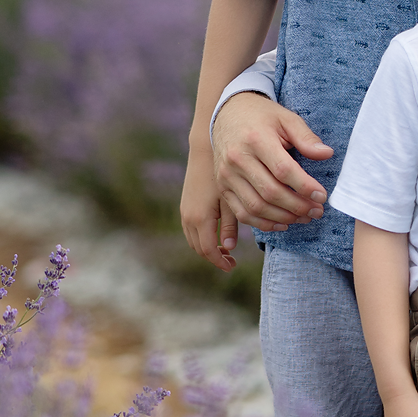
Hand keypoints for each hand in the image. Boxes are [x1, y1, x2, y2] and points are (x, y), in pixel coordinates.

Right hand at [180, 142, 233, 267]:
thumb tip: (228, 246)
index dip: (220, 261)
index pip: (208, 250)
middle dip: (214, 257)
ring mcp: (184, 211)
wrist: (205, 150)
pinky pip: (191, 230)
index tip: (232, 266)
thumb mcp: (231, 199)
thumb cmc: (224, 172)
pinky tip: (216, 235)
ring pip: (193, 240)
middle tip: (231, 261)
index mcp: (200, 218)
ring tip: (225, 250)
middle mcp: (188, 217)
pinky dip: (201, 238)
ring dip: (207, 248)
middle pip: (198, 248)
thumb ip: (230, 224)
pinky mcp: (185, 205)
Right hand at [211, 95, 332, 236]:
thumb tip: (327, 154)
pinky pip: (242, 213)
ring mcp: (227, 175)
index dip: (305, 186)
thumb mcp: (286, 118)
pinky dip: (264, 223)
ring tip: (304, 217)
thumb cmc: (262, 117)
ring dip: (284, 217)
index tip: (322, 195)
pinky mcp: (222, 187)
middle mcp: (237, 159)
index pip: (283, 170)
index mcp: (255, 139)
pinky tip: (284, 223)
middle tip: (317, 210)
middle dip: (298, 206)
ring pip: (256, 207)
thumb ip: (306, 137)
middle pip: (270, 192)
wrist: (227, 114)